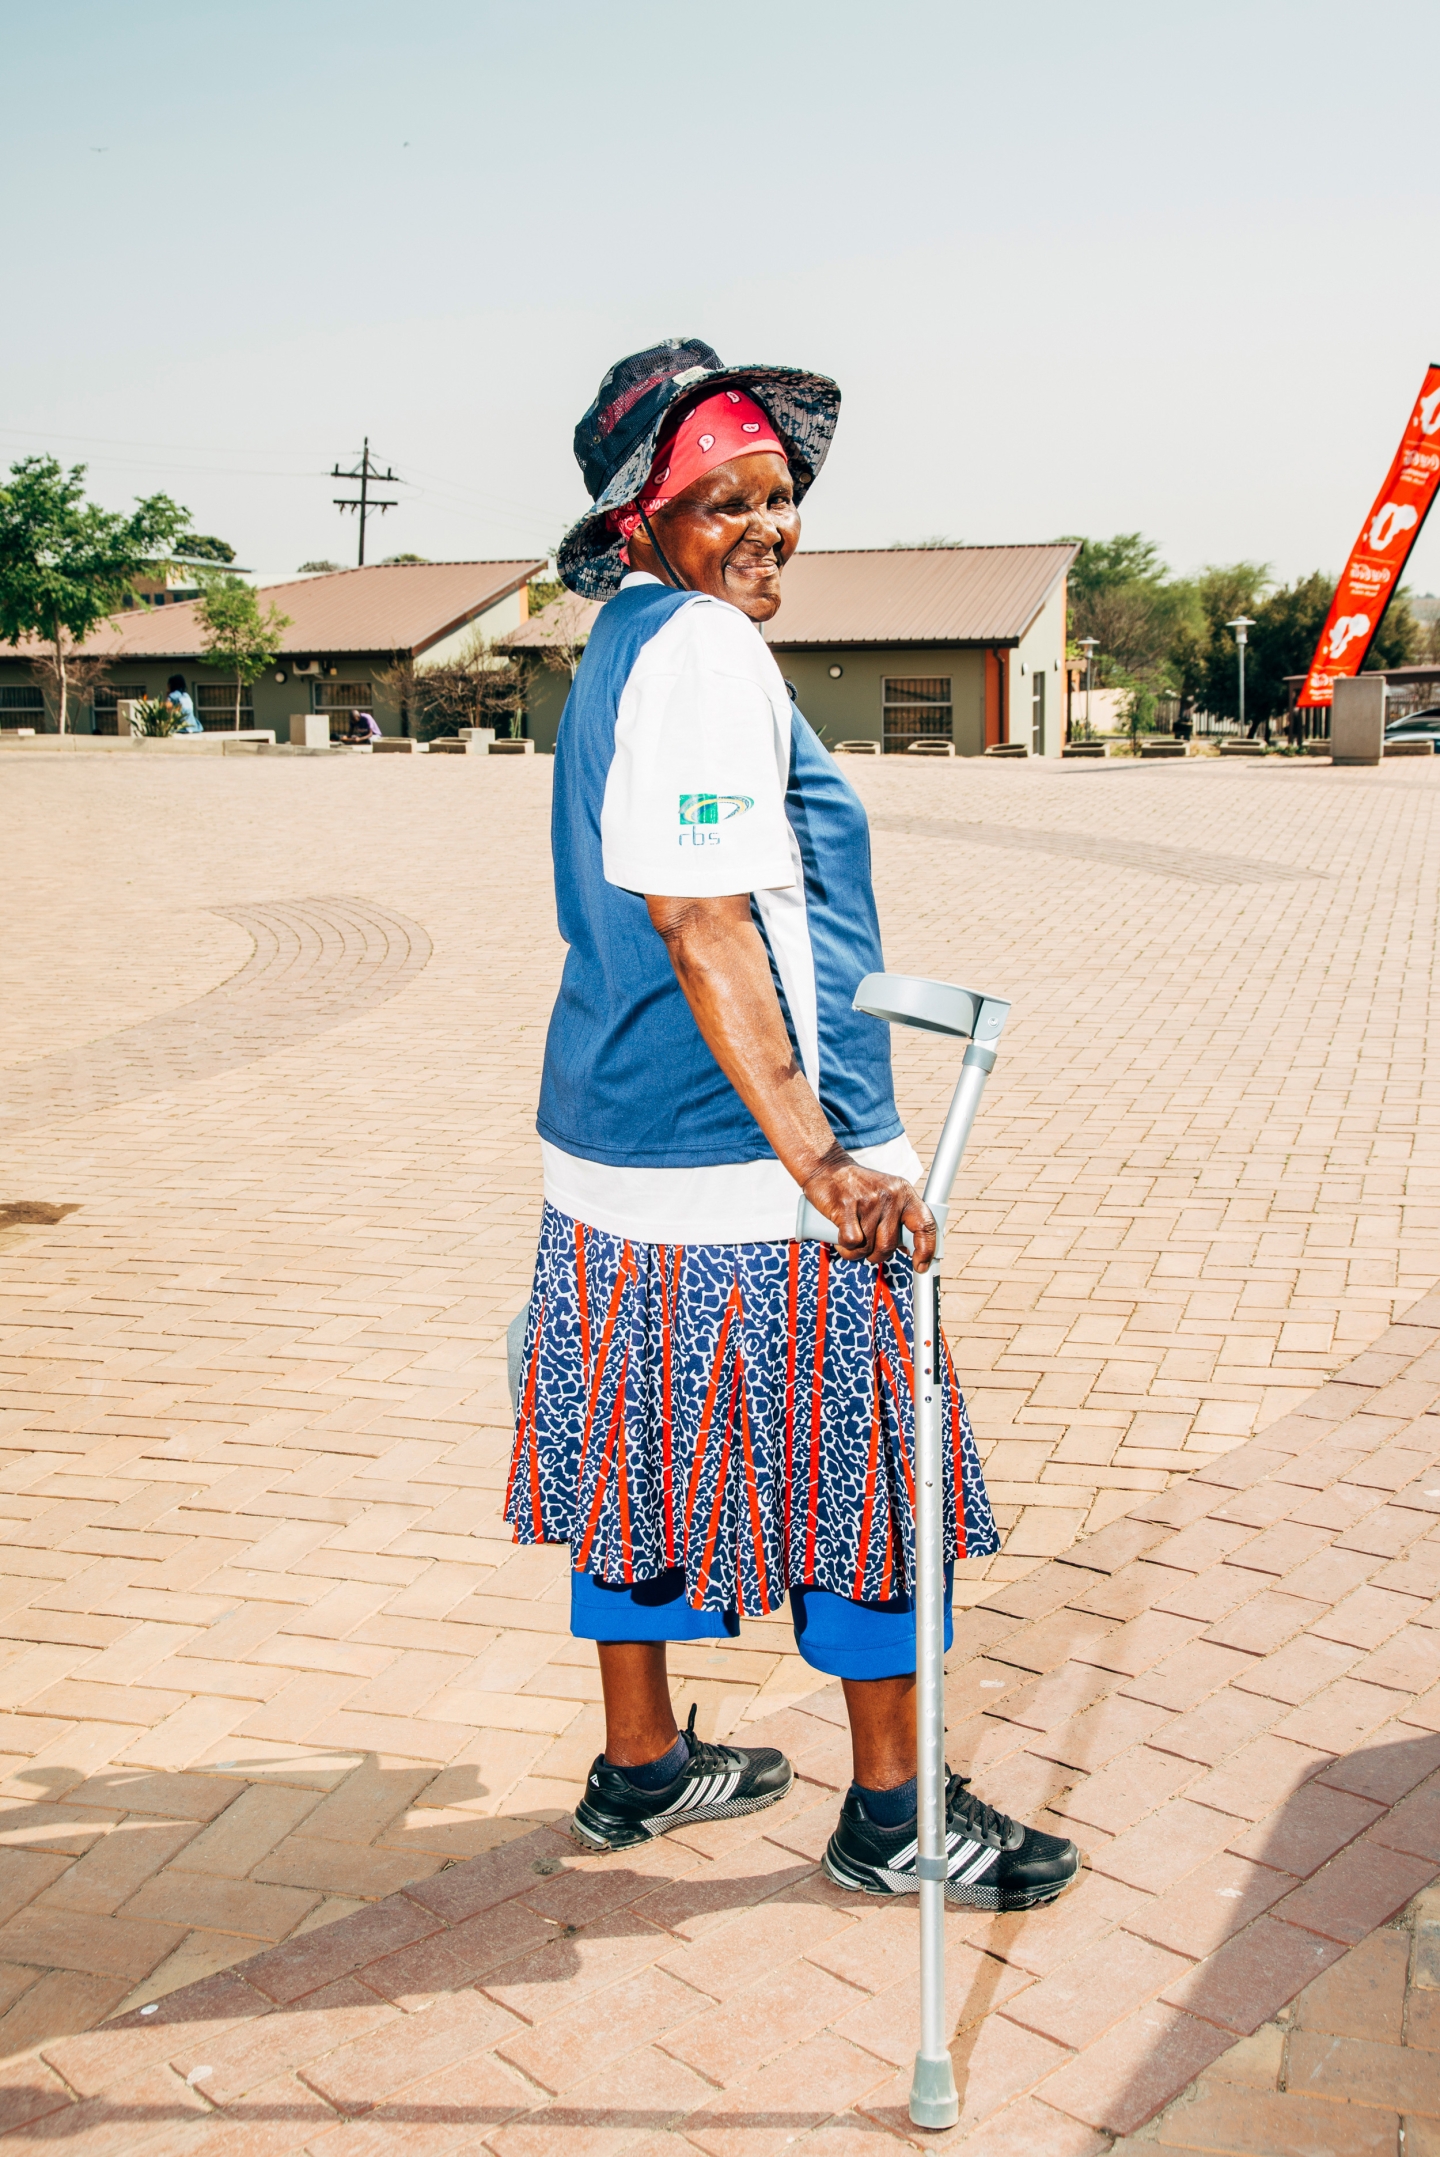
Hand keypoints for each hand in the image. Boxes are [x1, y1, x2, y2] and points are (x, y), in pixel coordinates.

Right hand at [801, 1152, 935, 1271]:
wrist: (827, 1167)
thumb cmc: (857, 1187)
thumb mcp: (886, 1195)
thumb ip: (898, 1218)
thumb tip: (908, 1248)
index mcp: (904, 1193)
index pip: (925, 1224)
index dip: (926, 1249)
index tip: (920, 1265)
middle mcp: (889, 1196)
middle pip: (889, 1246)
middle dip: (876, 1255)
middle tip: (867, 1245)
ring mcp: (868, 1201)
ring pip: (867, 1248)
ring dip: (856, 1251)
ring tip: (851, 1235)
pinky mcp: (846, 1207)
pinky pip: (851, 1243)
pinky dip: (845, 1246)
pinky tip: (841, 1234)